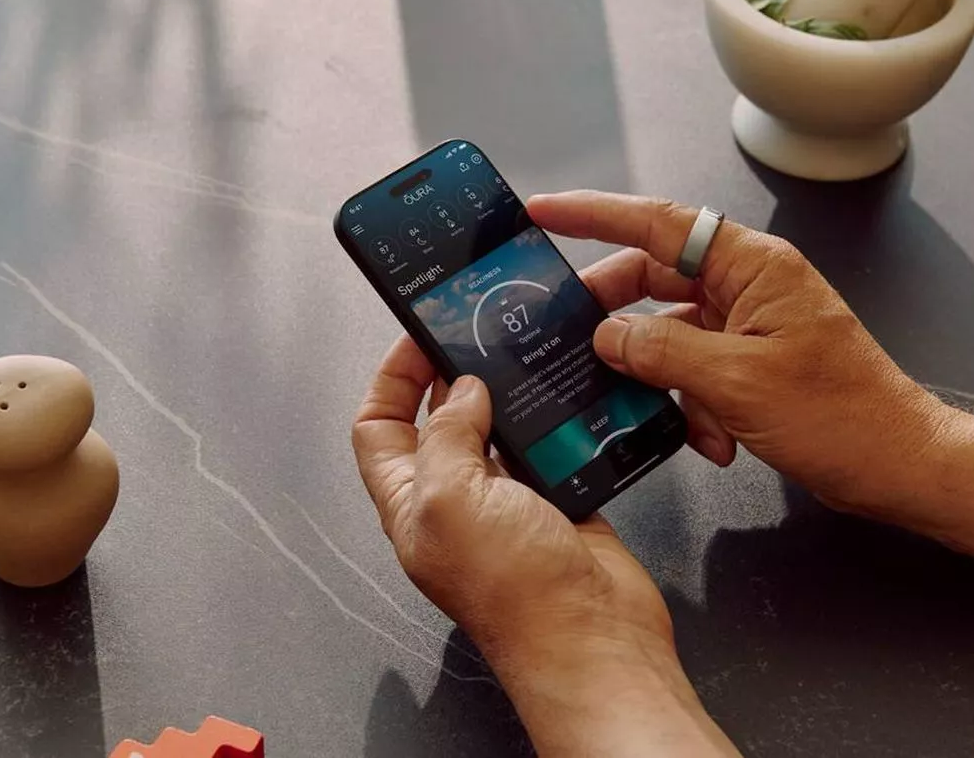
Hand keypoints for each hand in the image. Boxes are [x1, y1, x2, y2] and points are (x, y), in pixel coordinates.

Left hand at [353, 339, 740, 755]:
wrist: (595, 638)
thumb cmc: (517, 593)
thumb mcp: (453, 499)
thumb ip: (446, 437)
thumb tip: (461, 392)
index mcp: (411, 504)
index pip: (378, 428)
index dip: (391, 380)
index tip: (417, 338)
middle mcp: (454, 503)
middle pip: (437, 424)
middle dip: (449, 377)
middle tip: (473, 335)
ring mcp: (507, 504)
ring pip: (494, 432)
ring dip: (503, 395)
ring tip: (516, 357)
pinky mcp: (556, 504)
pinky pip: (547, 449)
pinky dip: (552, 421)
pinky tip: (561, 397)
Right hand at [528, 191, 956, 517]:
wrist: (898, 465)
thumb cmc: (839, 415)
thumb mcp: (736, 381)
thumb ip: (660, 351)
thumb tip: (606, 336)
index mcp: (751, 266)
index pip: (656, 223)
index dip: (593, 214)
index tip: (541, 212)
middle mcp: (747, 286)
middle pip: (653, 281)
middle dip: (617, 319)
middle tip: (569, 341)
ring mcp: (748, 325)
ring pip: (670, 335)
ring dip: (662, 381)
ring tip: (673, 418)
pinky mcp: (750, 363)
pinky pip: (695, 371)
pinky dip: (692, 407)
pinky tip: (714, 441)